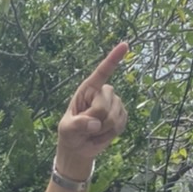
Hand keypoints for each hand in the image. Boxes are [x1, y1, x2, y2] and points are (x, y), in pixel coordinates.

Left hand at [55, 42, 129, 178]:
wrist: (79, 146)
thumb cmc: (70, 133)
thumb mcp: (67, 129)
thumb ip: (77, 125)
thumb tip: (95, 123)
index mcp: (88, 89)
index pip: (102, 72)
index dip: (113, 59)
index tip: (125, 45)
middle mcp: (104, 93)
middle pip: (104, 106)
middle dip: (94, 120)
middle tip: (86, 126)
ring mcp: (115, 103)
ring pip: (113, 118)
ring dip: (101, 130)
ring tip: (93, 130)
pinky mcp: (122, 115)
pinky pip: (120, 125)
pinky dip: (109, 134)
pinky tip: (102, 133)